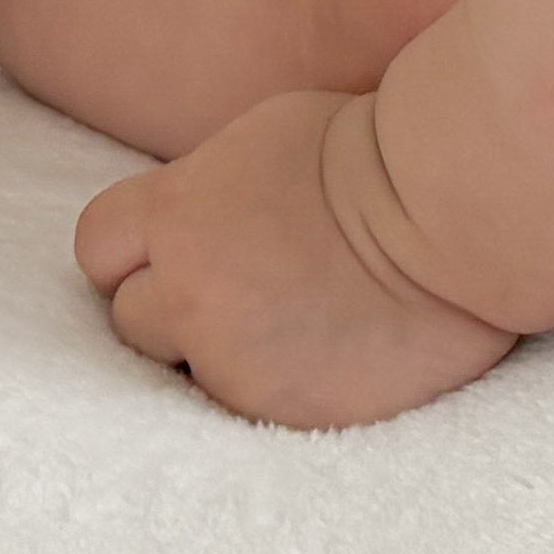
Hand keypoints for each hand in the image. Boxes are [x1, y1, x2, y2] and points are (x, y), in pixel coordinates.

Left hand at [75, 88, 518, 428]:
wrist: (456, 215)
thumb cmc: (380, 154)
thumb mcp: (266, 140)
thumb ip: (206, 188)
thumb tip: (184, 218)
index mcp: (180, 210)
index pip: (98, 245)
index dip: (139, 250)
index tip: (187, 248)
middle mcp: (190, 290)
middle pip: (131, 319)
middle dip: (178, 308)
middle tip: (250, 289)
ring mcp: (231, 360)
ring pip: (186, 375)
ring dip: (224, 354)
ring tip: (294, 322)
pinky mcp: (276, 413)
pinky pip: (245, 411)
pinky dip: (275, 388)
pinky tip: (326, 353)